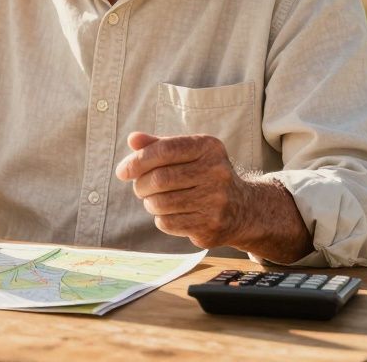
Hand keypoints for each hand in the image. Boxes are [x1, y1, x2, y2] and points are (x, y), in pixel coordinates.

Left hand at [115, 132, 251, 249]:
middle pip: (159, 179)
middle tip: (139, 188)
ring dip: (149, 203)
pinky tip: (172, 213)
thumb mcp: (188, 154)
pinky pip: (168, 223)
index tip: (122, 172)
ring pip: (161, 203)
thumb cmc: (205, 175)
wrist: (244, 208)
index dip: (137, 161)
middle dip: (140, 185)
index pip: (164, 150)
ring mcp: (216, 201)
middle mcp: (217, 172)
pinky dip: (161, 218)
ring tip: (155, 200)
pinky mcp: (211, 226)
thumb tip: (133, 139)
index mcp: (208, 147)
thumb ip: (159, 145)